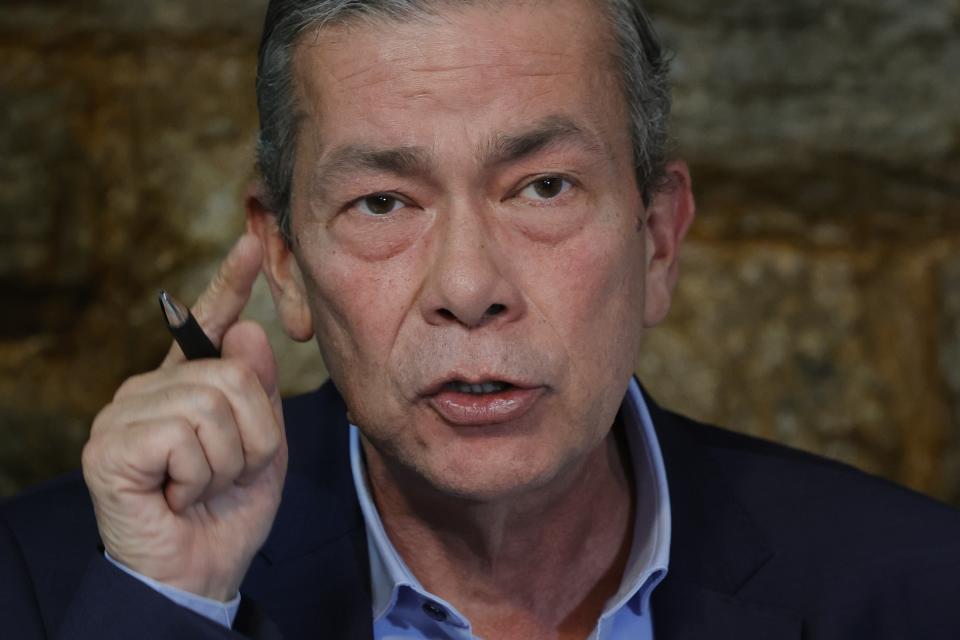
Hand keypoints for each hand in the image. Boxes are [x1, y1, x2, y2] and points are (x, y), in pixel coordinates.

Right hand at [82, 233, 287, 600]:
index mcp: (183, 385)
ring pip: (213, 403)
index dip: (228, 282)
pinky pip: (184, 434)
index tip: (250, 242)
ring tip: (204, 486)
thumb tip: (247, 329)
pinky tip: (179, 494)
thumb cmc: (229, 509)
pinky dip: (201, 473)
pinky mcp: (109, 447)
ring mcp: (123, 416)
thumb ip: (258, 388)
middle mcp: (147, 390)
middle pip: (232, 375)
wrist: (203, 571)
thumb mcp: (263, 444)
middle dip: (253, 436)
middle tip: (229, 473)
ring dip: (230, 460)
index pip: (206, 323)